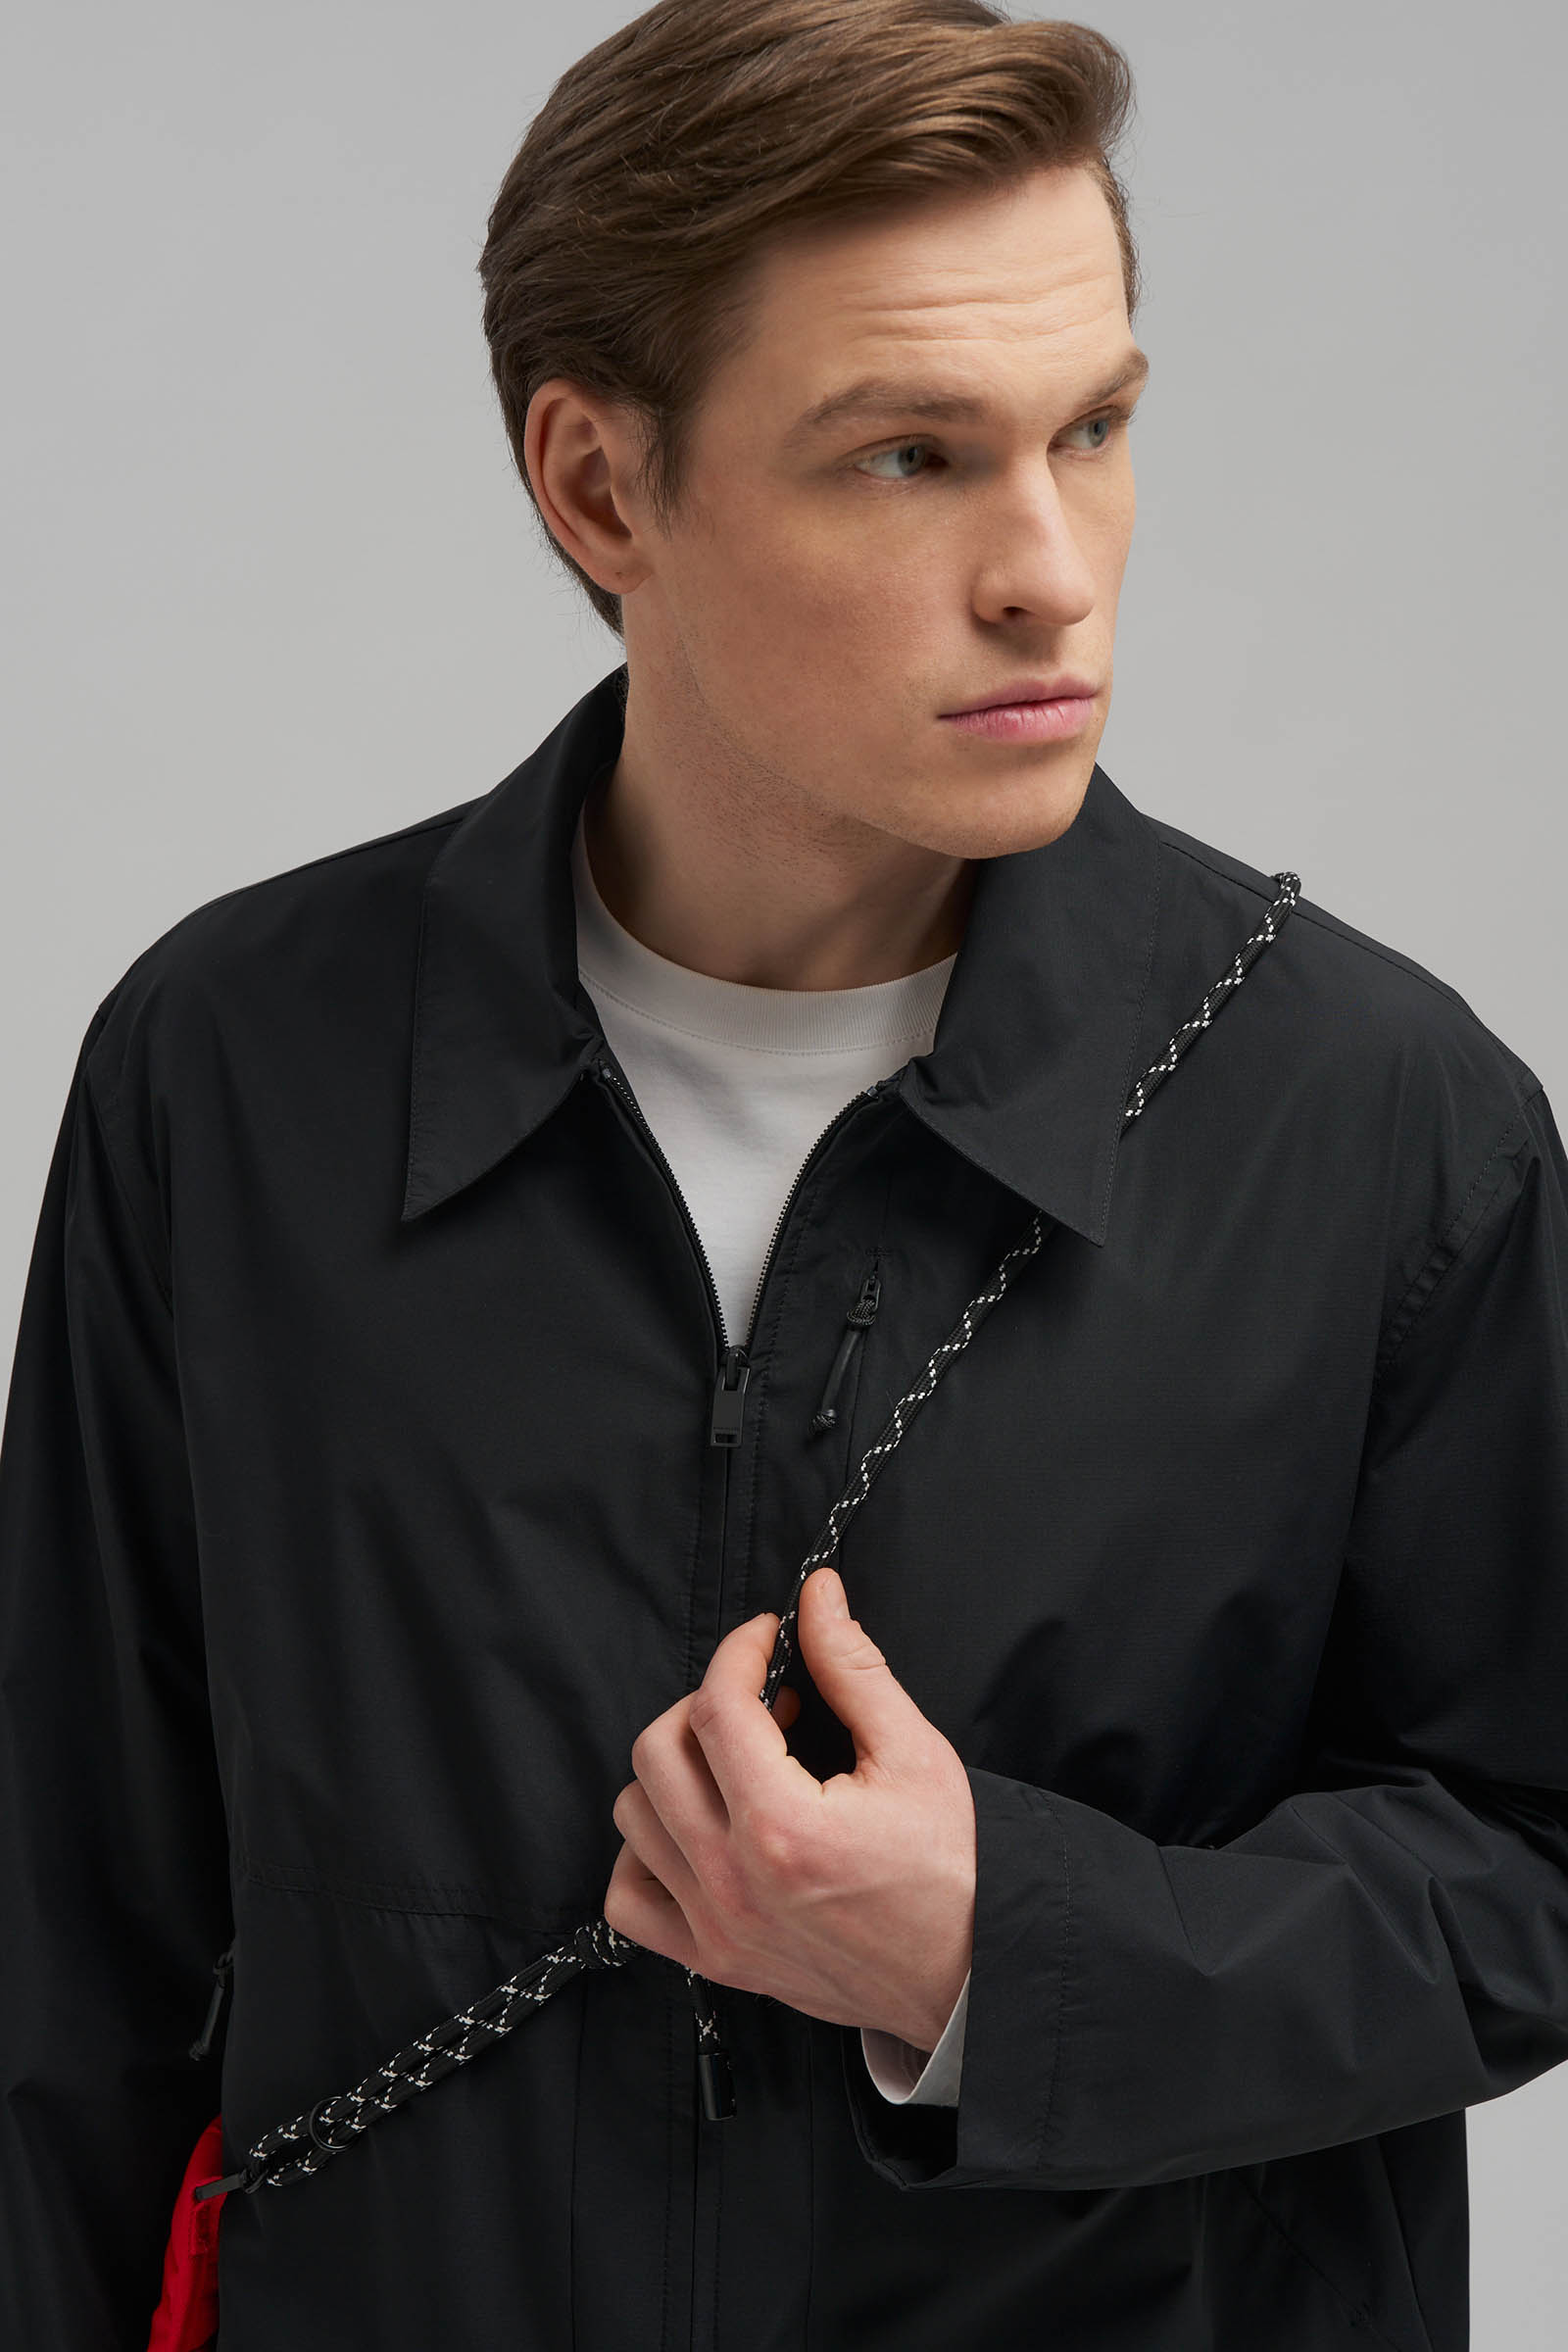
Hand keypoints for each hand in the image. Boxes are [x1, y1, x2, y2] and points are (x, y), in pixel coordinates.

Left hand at [603, 1565, 975, 2052]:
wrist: (964, 1974)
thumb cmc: (948, 1869)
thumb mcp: (915, 1753)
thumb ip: (854, 1667)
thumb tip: (816, 1597)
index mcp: (784, 1826)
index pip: (717, 1706)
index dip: (739, 1651)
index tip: (768, 1638)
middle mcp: (734, 1880)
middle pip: (657, 1752)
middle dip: (703, 1703)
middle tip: (759, 1703)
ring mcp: (715, 1926)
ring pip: (634, 1815)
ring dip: (674, 1771)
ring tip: (735, 1764)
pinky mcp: (712, 1959)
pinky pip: (628, 1898)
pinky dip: (645, 1853)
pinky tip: (696, 1828)